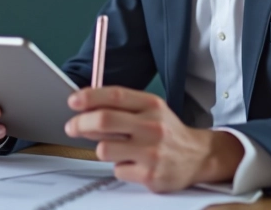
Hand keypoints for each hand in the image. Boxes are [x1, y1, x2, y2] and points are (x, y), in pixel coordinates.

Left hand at [65, 87, 243, 192]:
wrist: (199, 157)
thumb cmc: (168, 132)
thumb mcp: (151, 109)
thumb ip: (122, 105)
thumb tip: (86, 105)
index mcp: (152, 105)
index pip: (115, 95)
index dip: (89, 97)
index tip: (73, 101)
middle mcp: (153, 126)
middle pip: (104, 121)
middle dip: (80, 123)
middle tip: (71, 127)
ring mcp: (152, 152)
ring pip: (104, 149)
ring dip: (103, 149)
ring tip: (117, 148)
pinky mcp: (150, 176)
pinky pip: (117, 170)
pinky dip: (120, 167)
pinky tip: (134, 164)